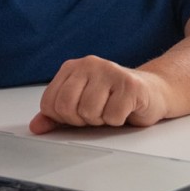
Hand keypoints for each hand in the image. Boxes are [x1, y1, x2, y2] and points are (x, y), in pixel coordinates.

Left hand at [29, 56, 168, 133]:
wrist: (153, 93)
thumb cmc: (115, 99)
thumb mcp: (80, 106)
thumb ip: (56, 116)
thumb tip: (36, 126)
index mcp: (72, 68)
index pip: (50, 103)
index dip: (63, 118)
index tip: (79, 114)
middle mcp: (89, 64)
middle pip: (67, 106)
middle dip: (81, 119)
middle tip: (97, 113)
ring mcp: (110, 71)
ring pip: (89, 112)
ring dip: (102, 120)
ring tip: (112, 109)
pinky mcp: (130, 85)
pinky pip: (112, 116)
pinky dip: (118, 120)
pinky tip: (125, 109)